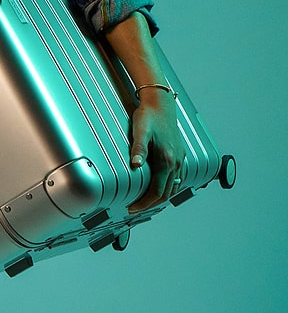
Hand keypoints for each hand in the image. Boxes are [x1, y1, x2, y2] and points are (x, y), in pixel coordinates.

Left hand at [127, 89, 185, 213]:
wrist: (162, 103)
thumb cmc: (149, 116)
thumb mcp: (140, 131)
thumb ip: (138, 149)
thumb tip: (135, 165)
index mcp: (167, 160)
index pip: (157, 191)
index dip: (144, 203)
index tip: (133, 208)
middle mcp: (176, 162)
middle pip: (166, 194)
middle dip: (151, 204)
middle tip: (136, 208)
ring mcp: (180, 160)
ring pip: (173, 188)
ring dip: (160, 198)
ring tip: (145, 202)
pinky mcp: (180, 155)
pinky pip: (177, 179)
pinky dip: (169, 188)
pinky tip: (160, 188)